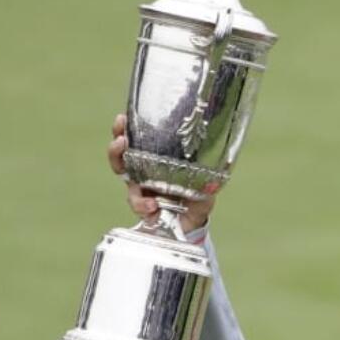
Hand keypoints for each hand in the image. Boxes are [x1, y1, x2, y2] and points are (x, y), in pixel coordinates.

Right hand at [107, 113, 214, 233]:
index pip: (137, 138)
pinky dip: (143, 204)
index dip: (126, 128)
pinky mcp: (142, 207)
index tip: (123, 118)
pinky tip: (152, 204)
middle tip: (120, 138)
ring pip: (123, 174)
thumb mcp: (207, 178)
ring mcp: (140, 187)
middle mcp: (144, 169)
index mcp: (157, 158)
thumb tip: (222, 160)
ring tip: (127, 162)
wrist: (194, 220)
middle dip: (116, 143)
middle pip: (121, 152)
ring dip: (120, 166)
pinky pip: (137, 204)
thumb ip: (211, 170)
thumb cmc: (197, 194)